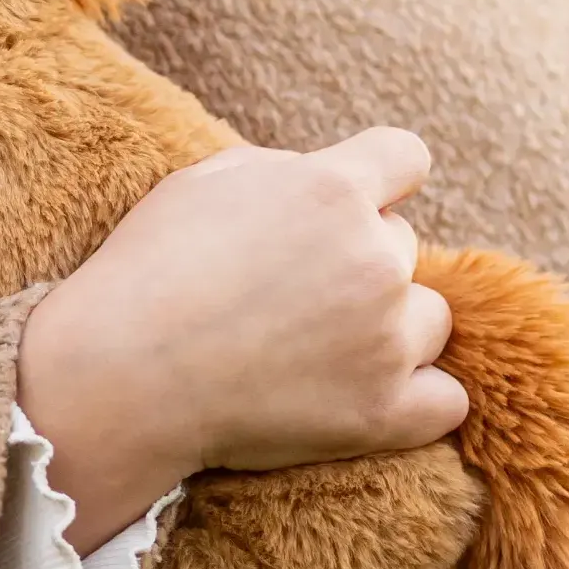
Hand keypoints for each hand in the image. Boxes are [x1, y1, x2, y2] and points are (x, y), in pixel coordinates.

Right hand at [13, 130, 464, 552]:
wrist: (121, 374)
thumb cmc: (148, 270)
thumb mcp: (205, 181)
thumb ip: (283, 170)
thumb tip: (327, 178)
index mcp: (332, 189)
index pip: (407, 157)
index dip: (382, 181)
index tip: (355, 206)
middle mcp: (374, 257)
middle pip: (403, 246)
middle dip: (358, 263)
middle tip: (291, 296)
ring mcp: (385, 338)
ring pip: (428, 319)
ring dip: (391, 329)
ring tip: (317, 350)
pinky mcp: (383, 412)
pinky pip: (447, 401)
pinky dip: (418, 401)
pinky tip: (373, 397)